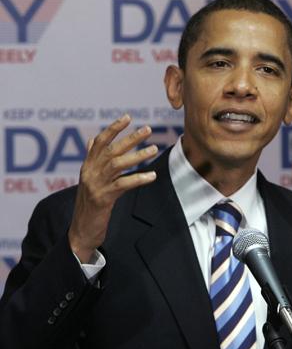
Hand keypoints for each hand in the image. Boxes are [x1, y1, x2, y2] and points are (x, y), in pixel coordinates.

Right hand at [68, 115, 157, 262]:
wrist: (80, 231)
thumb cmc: (89, 205)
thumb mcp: (88, 180)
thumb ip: (91, 160)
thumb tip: (91, 140)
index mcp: (87, 166)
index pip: (99, 141)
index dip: (113, 128)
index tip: (128, 117)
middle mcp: (89, 172)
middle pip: (111, 150)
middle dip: (130, 138)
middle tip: (148, 129)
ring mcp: (95, 185)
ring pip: (118, 164)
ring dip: (137, 156)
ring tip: (154, 149)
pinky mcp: (103, 199)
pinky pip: (123, 185)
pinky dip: (138, 179)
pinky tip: (152, 176)